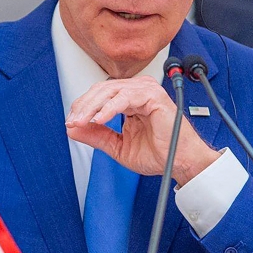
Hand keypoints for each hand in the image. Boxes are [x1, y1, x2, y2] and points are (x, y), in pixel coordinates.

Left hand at [66, 75, 219, 185]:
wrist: (181, 162)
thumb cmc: (158, 153)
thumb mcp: (118, 146)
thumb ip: (97, 135)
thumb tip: (73, 129)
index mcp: (130, 99)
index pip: (100, 95)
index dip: (83, 107)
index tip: (71, 123)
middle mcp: (138, 91)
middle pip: (102, 89)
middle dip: (83, 106)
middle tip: (73, 121)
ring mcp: (146, 90)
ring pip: (110, 90)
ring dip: (92, 106)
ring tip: (81, 121)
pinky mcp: (153, 95)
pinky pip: (125, 97)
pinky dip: (109, 108)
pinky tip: (99, 119)